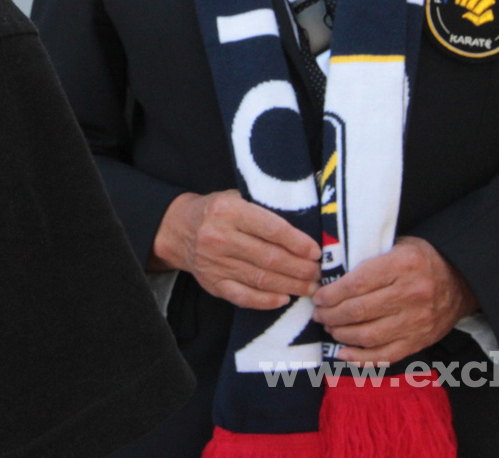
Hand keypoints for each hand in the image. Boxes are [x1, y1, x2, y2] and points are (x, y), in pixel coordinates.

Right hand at [149, 189, 320, 309]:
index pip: (270, 228)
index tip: (316, 251)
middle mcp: (219, 237)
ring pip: (260, 279)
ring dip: (290, 285)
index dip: (297, 242)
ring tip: (311, 287)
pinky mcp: (212, 284)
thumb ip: (263, 207)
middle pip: (268, 257)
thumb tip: (304, 220)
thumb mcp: (236, 197)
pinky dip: (265, 301)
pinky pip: (243, 297)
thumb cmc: (217, 210)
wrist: (179, 229)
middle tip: (319, 273)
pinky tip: (284, 299)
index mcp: (228, 210)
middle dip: (299, 268)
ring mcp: (214, 263)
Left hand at [311, 235, 477, 365]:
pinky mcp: (420, 341)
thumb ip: (369, 256)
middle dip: (331, 314)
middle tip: (319, 313)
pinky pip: (386, 355)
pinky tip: (343, 352)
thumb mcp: (397, 244)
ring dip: (342, 334)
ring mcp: (417, 321)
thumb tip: (331, 273)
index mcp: (402, 265)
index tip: (318, 296)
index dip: (332, 293)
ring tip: (329, 328)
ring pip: (369, 335)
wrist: (459, 281)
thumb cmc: (420, 259)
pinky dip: (361, 357)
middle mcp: (411, 294)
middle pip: (360, 311)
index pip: (358, 283)